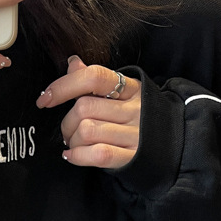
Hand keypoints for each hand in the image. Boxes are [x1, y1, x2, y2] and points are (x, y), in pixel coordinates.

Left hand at [36, 55, 140, 169]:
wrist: (175, 148)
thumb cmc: (140, 121)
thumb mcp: (125, 95)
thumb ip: (97, 81)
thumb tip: (72, 62)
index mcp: (130, 89)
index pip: (93, 77)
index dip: (64, 86)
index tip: (45, 99)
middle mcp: (134, 110)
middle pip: (84, 108)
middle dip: (66, 122)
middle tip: (67, 131)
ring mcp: (135, 135)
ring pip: (88, 131)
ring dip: (72, 140)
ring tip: (73, 144)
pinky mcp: (133, 157)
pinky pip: (99, 154)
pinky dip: (78, 156)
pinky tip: (72, 155)